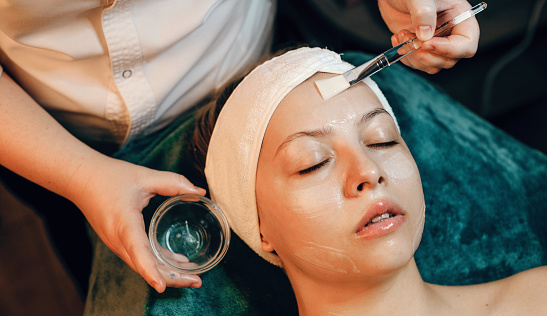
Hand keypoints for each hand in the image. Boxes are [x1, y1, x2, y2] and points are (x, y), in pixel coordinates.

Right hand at [69, 157, 205, 292]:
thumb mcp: (144, 177)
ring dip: (166, 273)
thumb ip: (173, 183)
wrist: (80, 179)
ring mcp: (117, 243)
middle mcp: (118, 239)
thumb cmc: (110, 177)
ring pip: (142, 266)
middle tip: (197, 281)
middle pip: (144, 267)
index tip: (160, 286)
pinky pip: (139, 258)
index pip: (138, 250)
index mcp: (124, 223)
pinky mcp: (119, 242)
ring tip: (192, 277)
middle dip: (171, 278)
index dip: (150, 269)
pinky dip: (157, 264)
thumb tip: (199, 192)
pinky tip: (176, 262)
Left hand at [378, 0, 479, 73]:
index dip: (448, 49)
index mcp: (460, 18)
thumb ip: (423, 13)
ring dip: (413, 56)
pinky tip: (398, 39)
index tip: (427, 43)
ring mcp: (435, 42)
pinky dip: (405, 56)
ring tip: (402, 35)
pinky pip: (418, 63)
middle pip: (449, 60)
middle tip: (411, 41)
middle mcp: (450, 33)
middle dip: (427, 55)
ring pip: (432, 65)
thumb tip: (425, 36)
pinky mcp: (420, 48)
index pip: (466, 45)